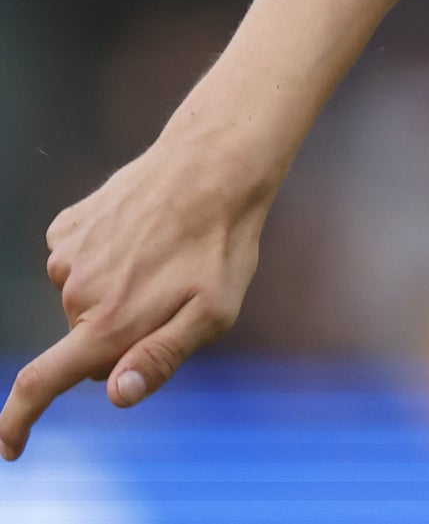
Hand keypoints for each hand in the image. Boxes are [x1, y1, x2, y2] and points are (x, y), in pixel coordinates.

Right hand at [1, 135, 270, 459]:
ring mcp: (67, 256)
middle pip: (87, 341)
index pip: (42, 382)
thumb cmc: (222, 244)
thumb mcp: (214, 311)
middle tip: (173, 295)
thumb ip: (161, 357)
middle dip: (121, 332)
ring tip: (163, 255)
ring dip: (117, 292)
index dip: (18, 420)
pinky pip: (80, 262)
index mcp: (108, 323)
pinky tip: (141, 234)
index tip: (10, 449)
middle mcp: (76, 292)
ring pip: (85, 301)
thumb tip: (116, 395)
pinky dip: (106, 258)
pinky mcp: (67, 227)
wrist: (214, 164)